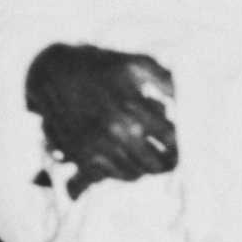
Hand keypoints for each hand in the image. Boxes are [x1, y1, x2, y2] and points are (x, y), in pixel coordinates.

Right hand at [25, 44, 177, 200]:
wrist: (54, 75)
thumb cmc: (101, 67)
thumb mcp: (136, 64)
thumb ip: (166, 81)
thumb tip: (188, 99)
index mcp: (133, 107)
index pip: (172, 139)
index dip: (183, 144)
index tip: (186, 144)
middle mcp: (116, 131)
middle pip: (157, 163)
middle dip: (170, 162)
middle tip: (174, 160)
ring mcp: (99, 147)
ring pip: (138, 173)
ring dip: (150, 169)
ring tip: (156, 161)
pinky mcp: (84, 157)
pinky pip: (116, 176)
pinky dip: (129, 173)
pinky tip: (134, 163)